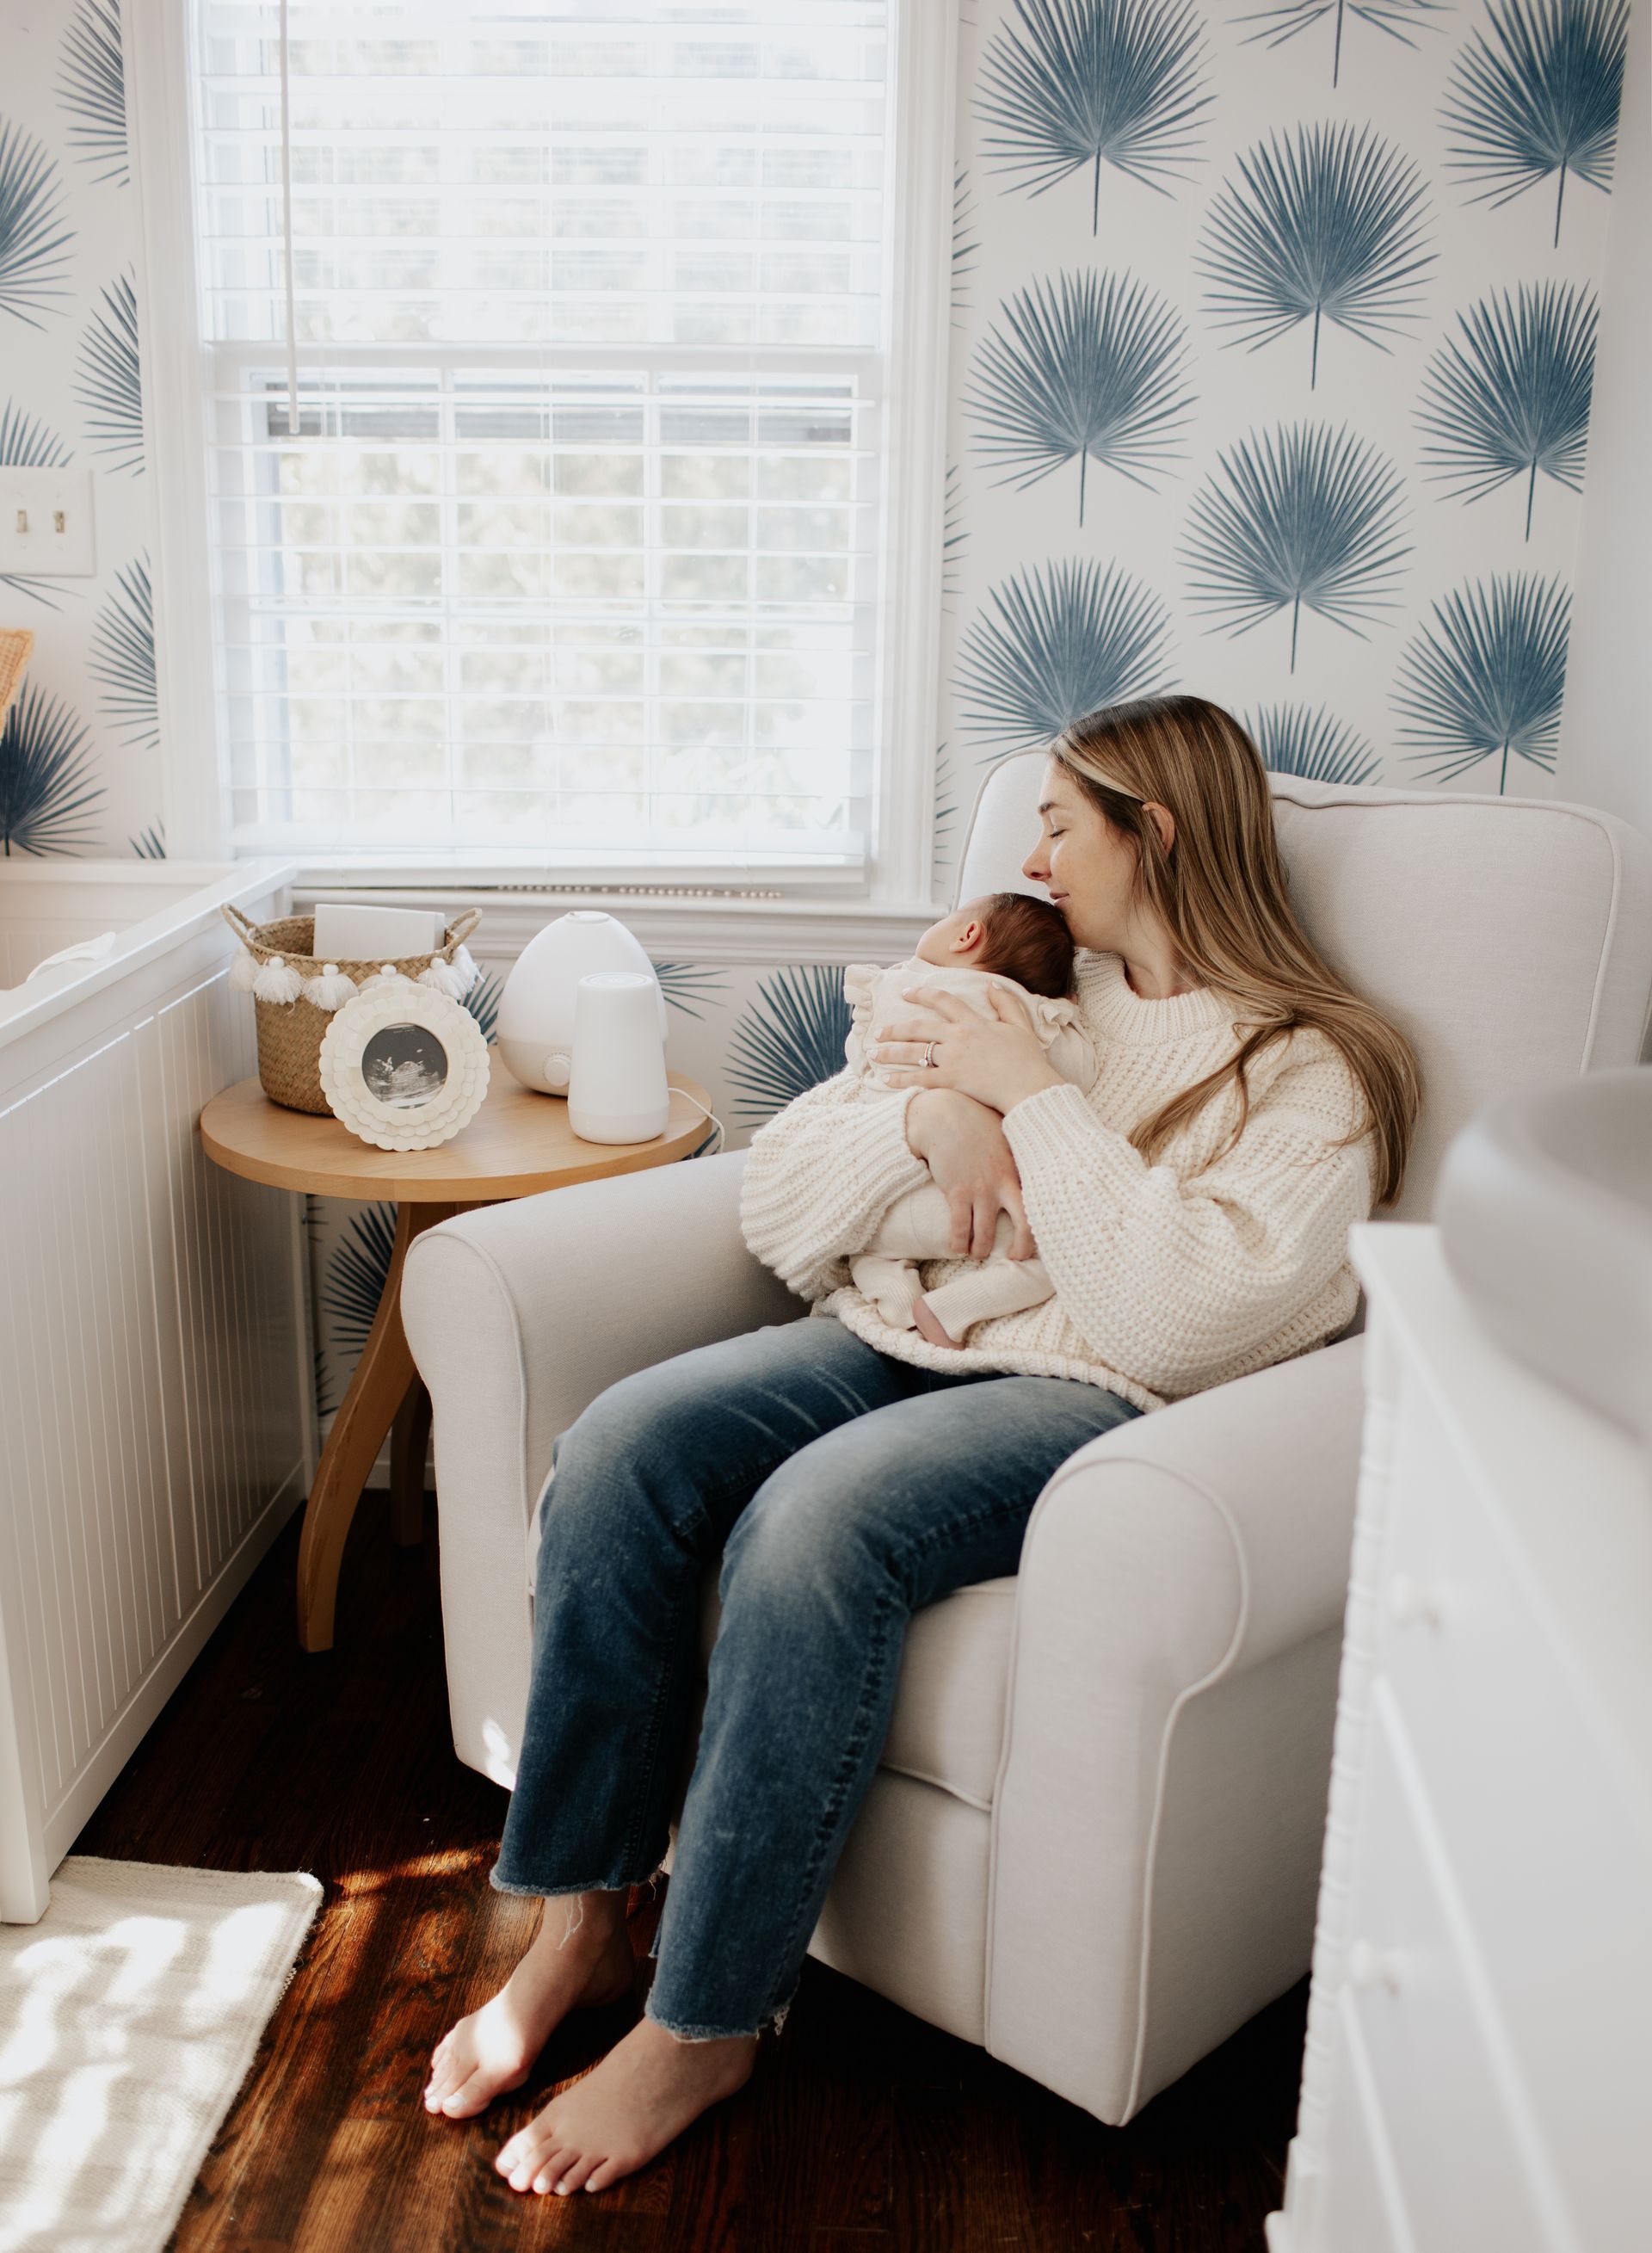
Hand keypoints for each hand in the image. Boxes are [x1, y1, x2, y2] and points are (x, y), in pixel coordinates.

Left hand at [874, 985, 1064, 1114]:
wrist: (1029, 1087)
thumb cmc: (1028, 1060)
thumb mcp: (1020, 1025)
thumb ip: (1006, 1003)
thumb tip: (992, 986)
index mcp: (973, 1022)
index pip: (942, 1000)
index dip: (921, 994)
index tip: (905, 992)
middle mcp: (958, 1037)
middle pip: (918, 1027)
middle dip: (895, 1028)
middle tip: (879, 1031)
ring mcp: (952, 1058)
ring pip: (913, 1051)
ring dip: (890, 1051)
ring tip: (874, 1053)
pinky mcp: (950, 1080)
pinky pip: (918, 1078)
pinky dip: (900, 1079)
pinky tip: (885, 1079)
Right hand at [905, 1089, 1037, 1259]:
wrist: (944, 1115)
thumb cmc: (975, 1123)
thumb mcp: (1006, 1136)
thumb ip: (1018, 1157)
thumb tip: (1032, 1168)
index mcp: (1019, 1170)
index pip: (1040, 1204)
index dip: (1041, 1225)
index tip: (1033, 1235)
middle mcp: (1004, 1184)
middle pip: (1025, 1226)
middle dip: (1020, 1248)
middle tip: (1013, 1257)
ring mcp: (980, 1190)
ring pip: (985, 1234)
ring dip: (980, 1249)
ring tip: (975, 1253)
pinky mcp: (957, 1193)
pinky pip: (959, 1228)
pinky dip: (958, 1242)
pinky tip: (956, 1247)